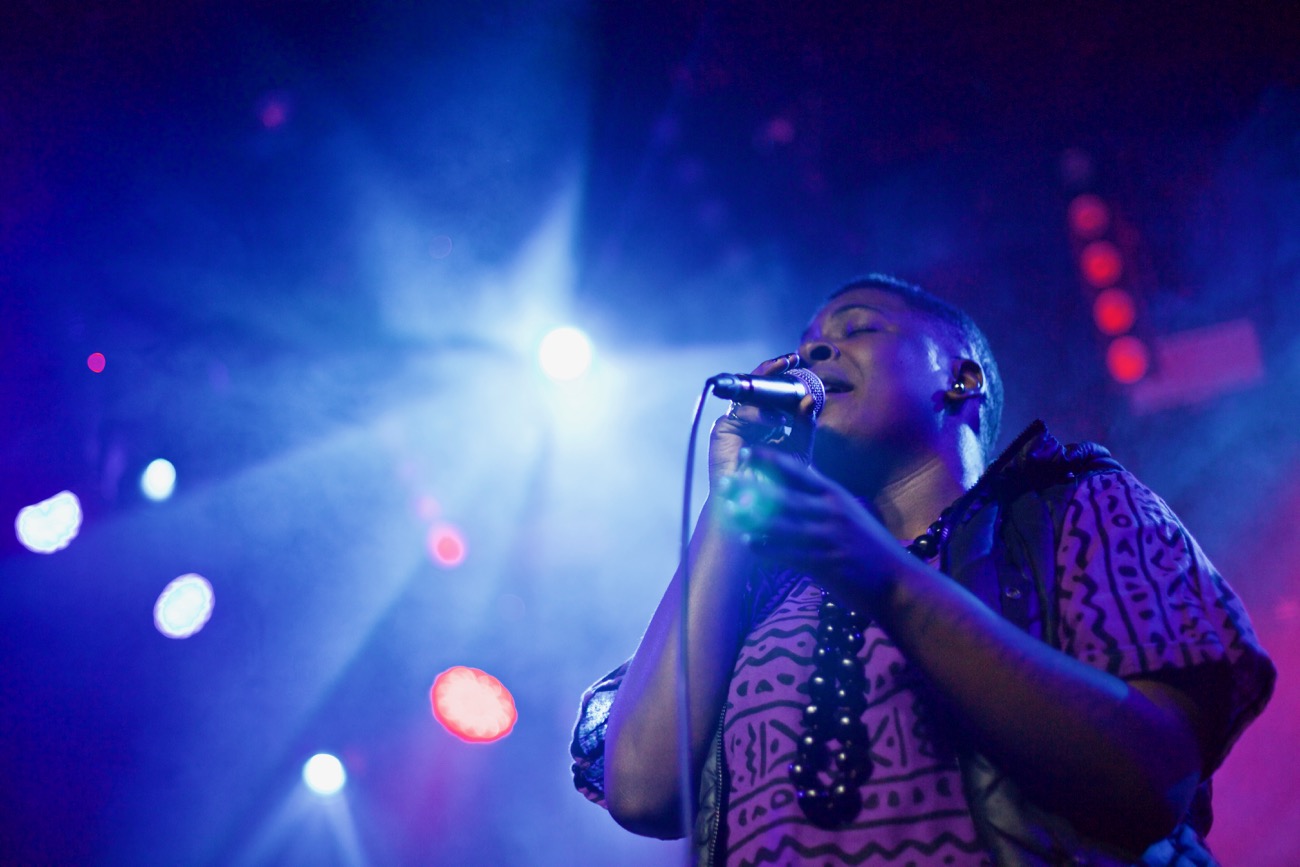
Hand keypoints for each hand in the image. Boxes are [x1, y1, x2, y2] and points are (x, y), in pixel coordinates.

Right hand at [707, 353, 817, 485]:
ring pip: (748, 394)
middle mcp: (749, 418)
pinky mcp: (722, 431)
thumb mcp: (799, 451)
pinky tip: (775, 422)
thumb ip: (805, 426)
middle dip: (772, 369)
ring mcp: (734, 423)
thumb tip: (809, 399)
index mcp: (767, 419)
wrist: (756, 508)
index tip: (797, 360)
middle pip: (757, 384)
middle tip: (790, 360)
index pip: (773, 390)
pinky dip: (759, 415)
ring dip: (768, 392)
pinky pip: (739, 413)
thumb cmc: (778, 482)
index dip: (782, 373)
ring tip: (789, 400)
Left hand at [716, 445, 911, 601]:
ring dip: (752, 519)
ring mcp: (829, 537)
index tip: (745, 454)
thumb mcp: (849, 513)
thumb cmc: (868, 547)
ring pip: (782, 525)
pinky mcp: (827, 563)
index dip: (770, 460)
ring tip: (730, 514)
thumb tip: (790, 487)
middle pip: (783, 495)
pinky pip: (790, 553)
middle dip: (750, 488)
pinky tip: (750, 544)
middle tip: (724, 483)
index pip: (798, 470)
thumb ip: (820, 501)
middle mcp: (831, 511)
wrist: (896, 582)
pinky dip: (769, 548)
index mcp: (835, 495)